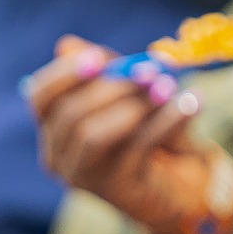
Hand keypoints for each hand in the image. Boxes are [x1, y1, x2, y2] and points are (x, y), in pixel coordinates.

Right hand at [27, 36, 232, 233]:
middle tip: (150, 69)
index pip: (40, 97)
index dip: (64, 74)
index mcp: (54, 128)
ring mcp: (84, 177)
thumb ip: (104, 71)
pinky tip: (192, 103)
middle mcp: (59, 155)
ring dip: (134, 104)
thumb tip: (67, 44)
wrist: (185, 187)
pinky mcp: (115, 189)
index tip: (100, 57)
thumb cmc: (151, 133)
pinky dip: (166, 120)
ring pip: (93, 134)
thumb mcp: (130, 95)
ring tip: (167, 87)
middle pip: (68, 114)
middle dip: (111, 86)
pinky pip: (135, 147)